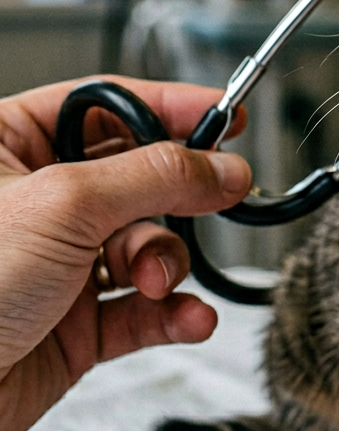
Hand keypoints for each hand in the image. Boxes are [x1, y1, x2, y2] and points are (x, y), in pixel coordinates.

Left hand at [0, 76, 250, 430]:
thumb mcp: (64, 205)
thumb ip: (156, 176)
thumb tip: (223, 167)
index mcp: (11, 147)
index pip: (109, 107)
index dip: (172, 107)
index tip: (225, 115)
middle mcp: (40, 203)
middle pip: (142, 178)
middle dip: (178, 199)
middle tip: (218, 195)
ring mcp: (60, 264)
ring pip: (149, 245)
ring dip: (167, 263)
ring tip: (155, 282)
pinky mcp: (77, 324)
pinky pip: (147, 309)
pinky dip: (174, 313)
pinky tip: (186, 317)